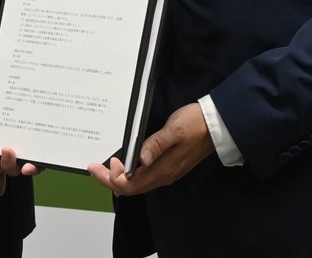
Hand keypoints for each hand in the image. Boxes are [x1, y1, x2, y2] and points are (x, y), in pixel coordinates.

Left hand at [88, 103, 212, 195]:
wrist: (217, 125)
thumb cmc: (196, 124)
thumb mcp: (175, 130)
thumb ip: (157, 144)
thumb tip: (140, 159)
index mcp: (163, 169)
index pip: (130, 184)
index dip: (111, 178)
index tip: (99, 165)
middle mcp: (163, 175)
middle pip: (130, 187)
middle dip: (109, 180)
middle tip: (94, 167)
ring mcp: (166, 172)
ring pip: (137, 183)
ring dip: (118, 177)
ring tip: (105, 165)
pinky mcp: (168, 166)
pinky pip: (144, 177)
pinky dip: (129, 173)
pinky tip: (124, 164)